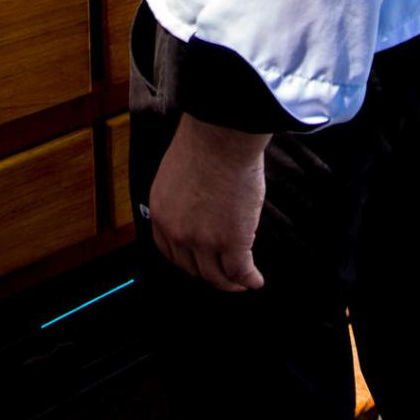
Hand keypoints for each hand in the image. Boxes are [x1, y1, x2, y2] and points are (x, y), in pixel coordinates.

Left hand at [147, 115, 268, 291]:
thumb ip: (182, 195)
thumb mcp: (178, 172)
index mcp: (162, 212)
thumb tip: (198, 202)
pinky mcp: (232, 241)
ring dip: (229, 283)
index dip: (185, 260)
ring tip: (240, 282)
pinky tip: (256, 280)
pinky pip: (240, 271)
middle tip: (220, 275)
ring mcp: (205, 240)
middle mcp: (178, 232)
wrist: (222, 136)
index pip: (169, 250)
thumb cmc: (205, 141)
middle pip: (191, 267)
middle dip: (207, 274)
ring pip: (216, 275)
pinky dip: (249, 279)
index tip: (197, 263)